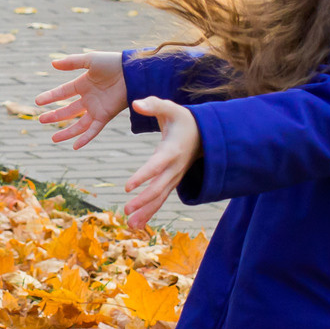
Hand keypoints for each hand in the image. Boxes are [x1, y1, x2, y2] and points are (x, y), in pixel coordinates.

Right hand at [37, 51, 127, 149]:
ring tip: (53, 139)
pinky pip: (93, 130)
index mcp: (83, 84)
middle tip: (41, 120)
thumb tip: (52, 64)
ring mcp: (96, 108)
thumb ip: (72, 63)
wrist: (131, 71)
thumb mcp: (90, 60)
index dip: (50, 97)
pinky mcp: (105, 115)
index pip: (62, 93)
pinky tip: (75, 146)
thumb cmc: (112, 63)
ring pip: (78, 124)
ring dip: (66, 132)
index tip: (37, 101)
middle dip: (54, 116)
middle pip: (68, 110)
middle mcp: (88, 98)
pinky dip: (85, 138)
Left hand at [123, 97, 200, 227]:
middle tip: (126, 210)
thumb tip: (136, 103)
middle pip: (159, 188)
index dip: (143, 176)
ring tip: (130, 225)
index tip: (127, 187)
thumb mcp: (170, 107)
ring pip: (160, 198)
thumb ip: (153, 104)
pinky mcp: (172, 182)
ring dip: (146, 212)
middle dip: (143, 201)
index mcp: (172, 150)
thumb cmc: (182, 118)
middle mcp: (175, 167)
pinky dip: (149, 212)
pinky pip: (161, 199)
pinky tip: (136, 224)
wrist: (204, 134)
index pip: (156, 165)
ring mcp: (174, 177)